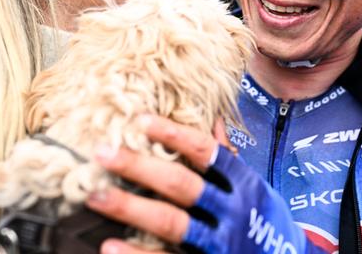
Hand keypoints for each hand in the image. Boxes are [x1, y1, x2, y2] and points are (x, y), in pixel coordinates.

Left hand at [86, 115, 321, 253]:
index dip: (174, 135)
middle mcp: (231, 211)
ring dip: (129, 207)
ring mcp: (218, 243)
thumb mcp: (257, 189)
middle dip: (139, 167)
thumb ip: (231, 160)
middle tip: (102, 152)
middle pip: (181, 185)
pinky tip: (109, 245)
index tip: (140, 120)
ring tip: (95, 196)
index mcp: (243, 184)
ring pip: (170, 223)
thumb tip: (213, 120)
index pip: (206, 153)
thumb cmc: (266, 224)